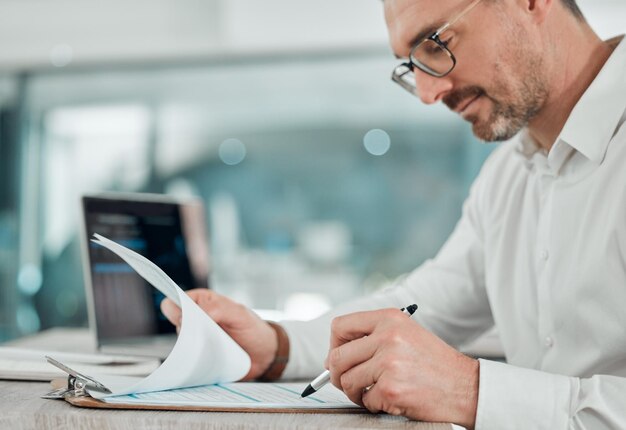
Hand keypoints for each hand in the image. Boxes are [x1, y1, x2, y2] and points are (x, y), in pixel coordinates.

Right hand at [160, 288, 277, 380]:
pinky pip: (186, 360)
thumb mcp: (238, 314)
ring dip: (191, 348)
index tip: (190, 322)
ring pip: (179, 343)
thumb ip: (216, 309)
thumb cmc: (253, 329)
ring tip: (212, 349)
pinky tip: (205, 363)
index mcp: (202, 301)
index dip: (179, 311)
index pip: (176, 301)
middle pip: (175, 324)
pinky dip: (192, 363)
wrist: (265, 355)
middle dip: (187, 332)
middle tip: (207, 337)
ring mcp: (196, 338)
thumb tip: (187, 315)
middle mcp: (195, 319)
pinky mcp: (198, 356)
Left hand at [325, 309, 478, 428]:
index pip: (340, 326)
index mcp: (389, 319)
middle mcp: (388, 336)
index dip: (334, 345)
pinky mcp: (391, 388)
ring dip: (355, 392)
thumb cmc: (434, 363)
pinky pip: (365, 400)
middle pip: (337, 357)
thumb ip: (372, 337)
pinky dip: (373, 405)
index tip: (338, 357)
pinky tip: (390, 399)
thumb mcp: (405, 334)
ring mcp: (389, 363)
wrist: (466, 386)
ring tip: (371, 392)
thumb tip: (334, 355)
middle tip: (347, 382)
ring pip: (347, 381)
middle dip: (336, 374)